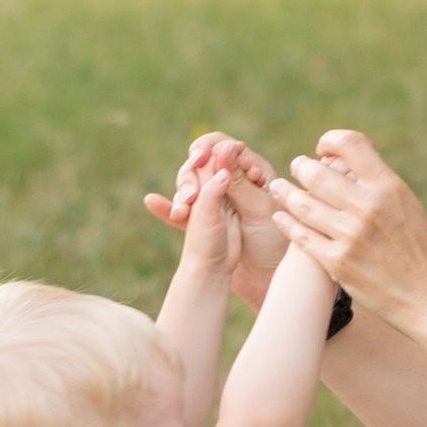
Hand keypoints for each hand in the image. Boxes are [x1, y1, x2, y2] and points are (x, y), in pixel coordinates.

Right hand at [147, 133, 286, 297]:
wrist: (269, 280)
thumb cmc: (274, 245)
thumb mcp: (258, 209)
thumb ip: (239, 181)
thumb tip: (224, 146)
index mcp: (252, 172)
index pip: (221, 145)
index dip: (206, 148)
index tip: (198, 160)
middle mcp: (232, 182)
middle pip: (199, 163)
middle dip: (190, 175)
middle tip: (191, 197)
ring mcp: (216, 201)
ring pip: (189, 184)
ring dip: (181, 191)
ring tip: (181, 211)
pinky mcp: (203, 220)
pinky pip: (182, 209)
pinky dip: (167, 206)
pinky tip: (152, 202)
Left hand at [271, 130, 426, 344]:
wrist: (426, 294)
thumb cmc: (416, 246)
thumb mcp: (406, 203)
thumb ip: (377, 180)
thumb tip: (346, 156)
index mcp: (388, 187)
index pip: (349, 144)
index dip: (330, 140)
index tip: (323, 149)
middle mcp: (368, 207)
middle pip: (316, 173)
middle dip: (301, 166)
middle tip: (296, 167)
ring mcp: (350, 235)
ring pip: (302, 204)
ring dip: (285, 192)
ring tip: (279, 187)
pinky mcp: (337, 262)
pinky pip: (301, 236)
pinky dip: (287, 223)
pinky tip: (281, 217)